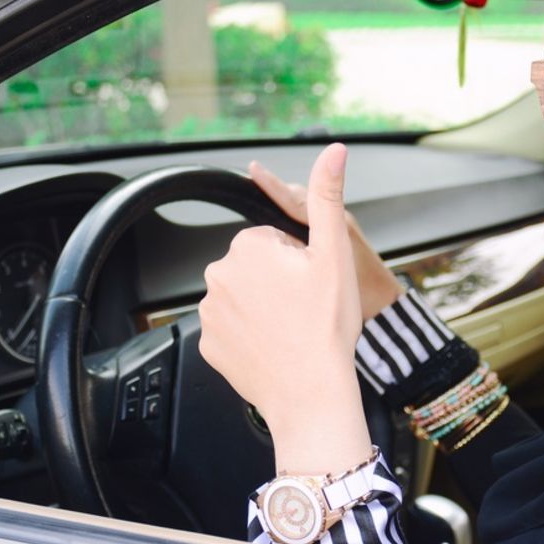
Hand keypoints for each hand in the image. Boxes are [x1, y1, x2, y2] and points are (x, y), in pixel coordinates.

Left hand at [199, 143, 371, 474]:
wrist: (311, 393)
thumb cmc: (326, 326)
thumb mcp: (334, 253)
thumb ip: (328, 196)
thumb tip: (333, 151)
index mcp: (248, 247)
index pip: (273, 242)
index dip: (298, 262)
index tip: (311, 284)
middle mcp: (218, 274)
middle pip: (255, 269)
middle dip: (278, 283)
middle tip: (305, 308)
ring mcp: (209, 312)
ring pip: (242, 299)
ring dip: (263, 309)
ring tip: (292, 330)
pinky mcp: (209, 345)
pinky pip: (231, 331)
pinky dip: (250, 337)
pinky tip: (274, 347)